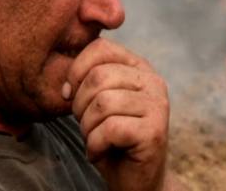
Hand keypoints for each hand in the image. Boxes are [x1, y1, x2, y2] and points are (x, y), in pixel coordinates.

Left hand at [65, 38, 169, 190]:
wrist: (135, 178)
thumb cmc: (112, 138)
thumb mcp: (100, 100)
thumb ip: (91, 80)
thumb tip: (68, 83)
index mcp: (139, 67)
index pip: (101, 48)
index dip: (76, 70)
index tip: (70, 95)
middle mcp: (153, 81)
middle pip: (98, 76)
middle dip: (80, 105)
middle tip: (87, 124)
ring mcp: (157, 105)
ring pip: (102, 103)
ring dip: (87, 127)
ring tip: (96, 138)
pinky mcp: (155, 131)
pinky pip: (109, 129)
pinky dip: (95, 145)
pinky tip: (100, 151)